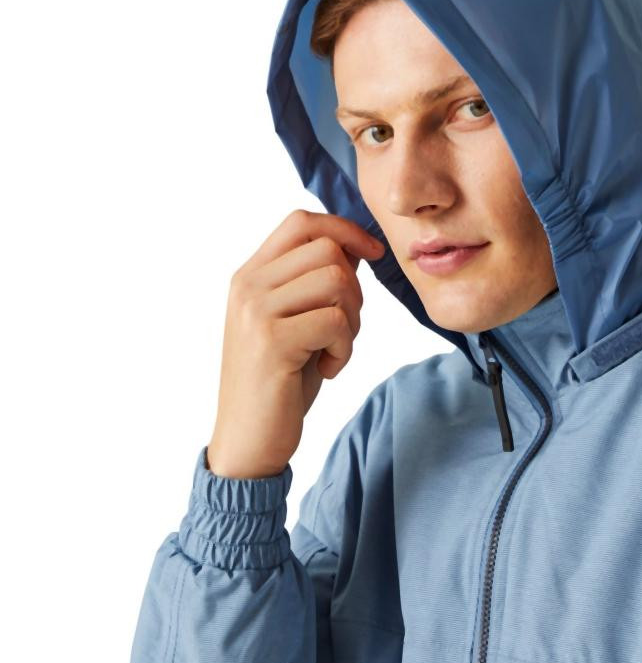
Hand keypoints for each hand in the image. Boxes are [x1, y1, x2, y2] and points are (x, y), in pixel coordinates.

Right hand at [206, 209, 384, 478]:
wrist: (248, 440)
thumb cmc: (279, 382)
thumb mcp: (295, 322)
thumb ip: (314, 284)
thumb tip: (356, 248)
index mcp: (250, 276)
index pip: (301, 222)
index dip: (346, 229)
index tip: (373, 254)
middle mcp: (248, 286)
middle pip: (328, 251)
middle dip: (355, 290)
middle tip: (344, 330)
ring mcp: (256, 311)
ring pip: (337, 281)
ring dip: (353, 320)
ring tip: (335, 350)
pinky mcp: (272, 341)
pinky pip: (337, 321)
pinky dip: (346, 348)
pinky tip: (329, 370)